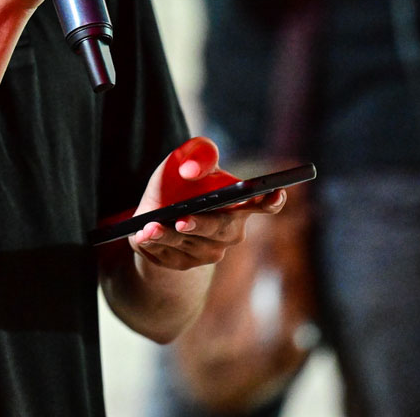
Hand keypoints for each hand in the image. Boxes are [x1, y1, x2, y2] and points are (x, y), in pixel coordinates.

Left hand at [128, 137, 284, 270]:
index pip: (264, 204)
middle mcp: (230, 231)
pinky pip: (169, 255)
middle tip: (182, 220)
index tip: (276, 192)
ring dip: (168, 235)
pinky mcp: (184, 263)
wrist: (152, 212)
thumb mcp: (185, 160)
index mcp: (238, 203)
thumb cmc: (178, 182)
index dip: (272, 200)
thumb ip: (196, 155)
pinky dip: (154, 244)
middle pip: (222, 230)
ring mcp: (209, 251)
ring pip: (189, 244)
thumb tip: (191, 172)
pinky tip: (143, 235)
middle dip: (202, 225)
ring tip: (150, 226)